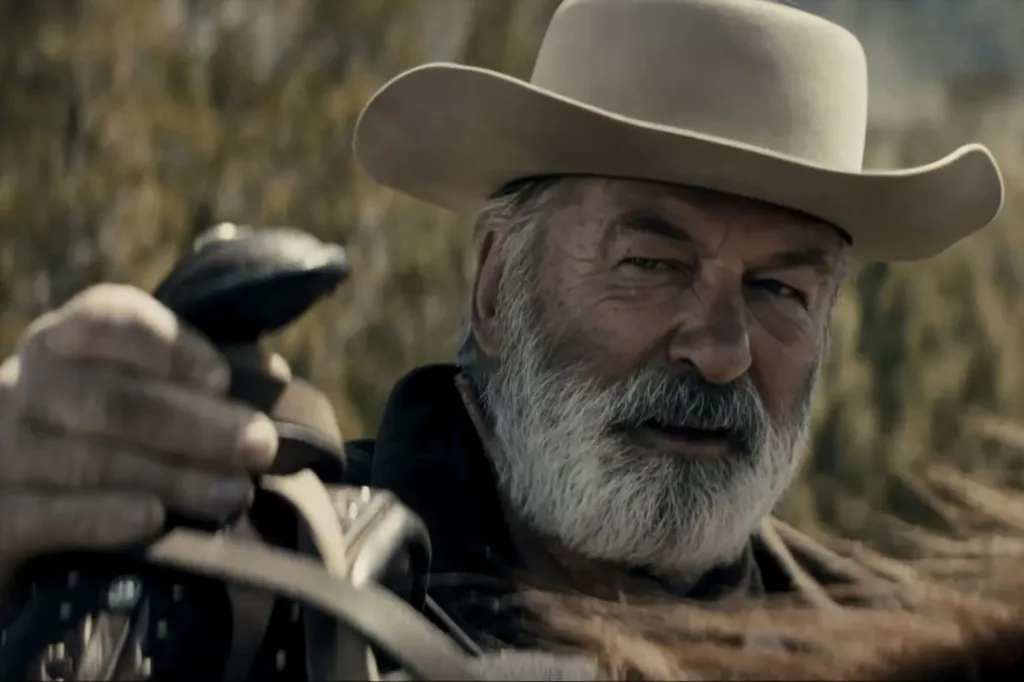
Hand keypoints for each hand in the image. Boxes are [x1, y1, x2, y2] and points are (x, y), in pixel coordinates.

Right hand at [0, 284, 280, 574]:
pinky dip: (104, 516)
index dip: (170, 346)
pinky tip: (153, 520)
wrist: (14, 513)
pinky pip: (46, 514)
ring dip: (174, 477)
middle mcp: (21, 386)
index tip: (222, 379)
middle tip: (260, 447)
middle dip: (198, 424)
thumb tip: (271, 378)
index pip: (108, 319)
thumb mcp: (135, 397)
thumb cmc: (97, 446)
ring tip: (235, 494)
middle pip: (115, 399)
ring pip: (92, 460)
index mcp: (62, 342)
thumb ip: (197, 382)